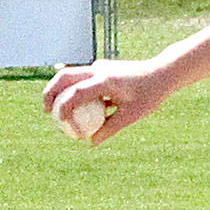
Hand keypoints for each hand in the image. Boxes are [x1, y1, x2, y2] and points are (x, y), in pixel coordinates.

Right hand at [41, 60, 170, 145]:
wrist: (162, 73)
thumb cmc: (150, 95)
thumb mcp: (131, 115)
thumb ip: (110, 128)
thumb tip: (92, 143)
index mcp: (106, 80)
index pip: (76, 93)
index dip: (66, 110)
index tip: (65, 126)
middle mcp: (98, 69)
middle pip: (64, 77)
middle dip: (50, 93)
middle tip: (46, 112)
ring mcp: (99, 66)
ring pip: (69, 74)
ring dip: (59, 90)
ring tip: (55, 110)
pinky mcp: (101, 68)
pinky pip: (81, 78)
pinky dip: (73, 90)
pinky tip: (75, 106)